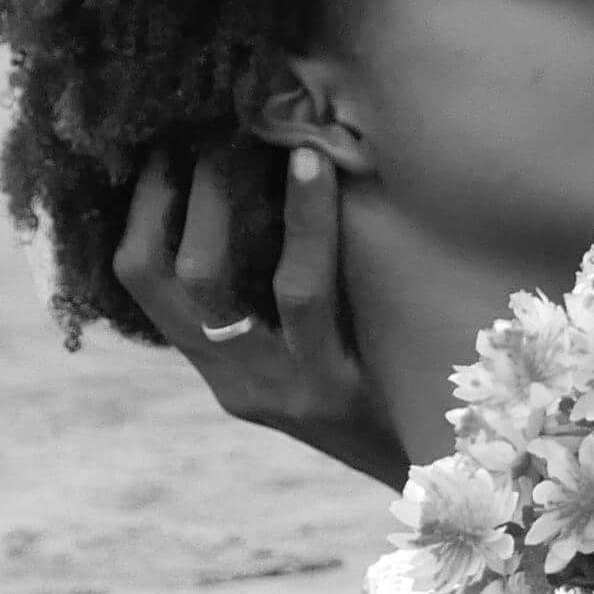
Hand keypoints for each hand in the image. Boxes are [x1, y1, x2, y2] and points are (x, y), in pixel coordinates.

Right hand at [114, 144, 403, 489]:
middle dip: (172, 189)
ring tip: (249, 133)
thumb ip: (287, 290)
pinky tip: (316, 168)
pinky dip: (305, 222)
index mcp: (220, 366)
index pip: (141, 279)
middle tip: (204, 118)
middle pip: (160, 276)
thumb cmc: (393, 390)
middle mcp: (234, 379)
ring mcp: (276, 386)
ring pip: (212, 281)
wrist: (453, 475)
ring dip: (218, 196)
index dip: (140, 205)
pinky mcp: (328, 388)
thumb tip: (274, 170)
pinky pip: (303, 292)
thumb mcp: (321, 349)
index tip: (164, 136)